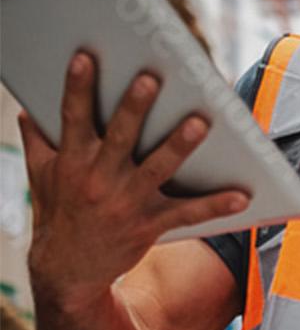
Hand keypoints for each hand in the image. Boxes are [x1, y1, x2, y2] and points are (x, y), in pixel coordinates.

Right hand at [20, 51, 249, 307]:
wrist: (68, 272)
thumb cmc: (58, 212)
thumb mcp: (40, 175)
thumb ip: (38, 139)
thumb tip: (27, 108)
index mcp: (72, 161)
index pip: (73, 117)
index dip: (78, 87)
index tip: (86, 57)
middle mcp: (99, 179)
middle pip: (120, 137)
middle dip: (134, 108)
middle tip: (151, 79)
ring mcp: (126, 202)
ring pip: (156, 168)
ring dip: (178, 146)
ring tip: (200, 122)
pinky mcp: (149, 224)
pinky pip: (187, 212)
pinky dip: (216, 205)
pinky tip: (242, 195)